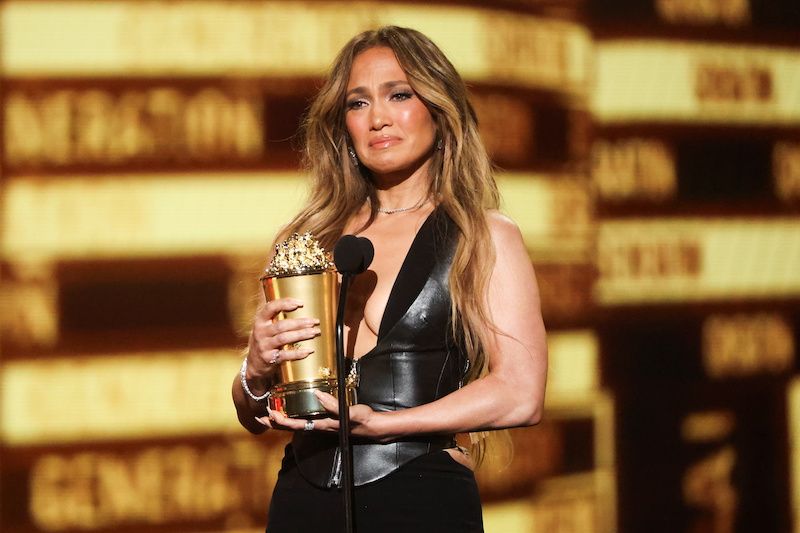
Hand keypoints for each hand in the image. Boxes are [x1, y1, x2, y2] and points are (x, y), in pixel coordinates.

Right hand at [245, 297, 320, 386]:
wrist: (254, 364)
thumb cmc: (265, 341)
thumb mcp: (265, 327)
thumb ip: (276, 317)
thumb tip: (300, 307)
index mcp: (260, 321)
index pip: (270, 308)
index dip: (285, 303)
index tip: (301, 303)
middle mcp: (260, 332)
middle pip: (282, 325)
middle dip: (300, 323)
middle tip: (314, 322)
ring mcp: (264, 346)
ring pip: (284, 338)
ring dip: (301, 335)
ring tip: (314, 332)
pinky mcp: (269, 359)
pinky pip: (285, 355)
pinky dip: (298, 353)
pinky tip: (309, 350)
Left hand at [255, 391, 389, 440]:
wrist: (372, 426)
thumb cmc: (361, 420)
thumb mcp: (348, 412)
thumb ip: (333, 405)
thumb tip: (317, 395)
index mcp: (321, 426)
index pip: (296, 425)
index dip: (281, 421)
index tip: (269, 414)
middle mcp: (318, 426)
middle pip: (290, 427)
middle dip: (274, 423)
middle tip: (259, 415)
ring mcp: (320, 424)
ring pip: (296, 423)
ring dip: (281, 419)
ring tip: (269, 412)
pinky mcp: (325, 420)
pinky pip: (304, 418)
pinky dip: (293, 415)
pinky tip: (291, 408)